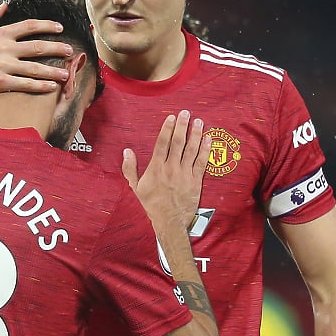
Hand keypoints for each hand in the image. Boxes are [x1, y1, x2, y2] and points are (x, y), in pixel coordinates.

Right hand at [0, 2, 74, 129]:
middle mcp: (2, 48)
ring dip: (53, 71)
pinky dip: (40, 85)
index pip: (27, 26)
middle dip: (56, 47)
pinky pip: (25, 84)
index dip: (46, 25)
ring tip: (65, 74)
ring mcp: (1, 66)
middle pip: (37, 46)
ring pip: (34, 67)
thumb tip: (3, 5)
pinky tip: (51, 87)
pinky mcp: (0, 82)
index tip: (59, 27)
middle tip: (70, 50)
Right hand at [123, 110, 210, 231]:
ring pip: (191, 150)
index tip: (171, 117)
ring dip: (196, 134)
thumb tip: (126, 151)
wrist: (168, 221)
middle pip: (178, 142)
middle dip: (182, 126)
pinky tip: (208, 139)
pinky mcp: (195, 181)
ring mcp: (184, 174)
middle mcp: (171, 168)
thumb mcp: (135, 187)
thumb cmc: (151, 204)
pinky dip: (205, 150)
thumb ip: (130, 168)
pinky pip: (202, 162)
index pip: (162, 143)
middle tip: (186, 113)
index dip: (167, 129)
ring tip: (199, 122)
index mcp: (156, 168)